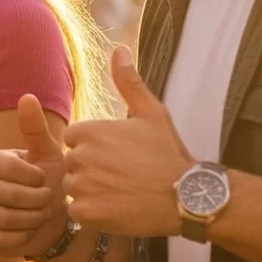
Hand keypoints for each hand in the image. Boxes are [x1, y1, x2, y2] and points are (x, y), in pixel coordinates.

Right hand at [0, 95, 71, 256]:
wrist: (54, 223)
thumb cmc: (51, 184)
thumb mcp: (49, 155)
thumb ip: (36, 128)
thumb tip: (27, 96)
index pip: (6, 167)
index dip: (32, 179)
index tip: (45, 181)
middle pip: (3, 195)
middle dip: (35, 203)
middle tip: (47, 203)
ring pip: (0, 218)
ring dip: (30, 221)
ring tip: (39, 217)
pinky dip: (17, 239)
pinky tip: (27, 233)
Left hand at [64, 48, 191, 237]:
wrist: (188, 197)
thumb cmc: (169, 153)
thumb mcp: (151, 112)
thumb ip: (129, 82)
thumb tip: (118, 49)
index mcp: (89, 131)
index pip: (74, 139)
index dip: (95, 148)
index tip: (119, 155)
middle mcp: (80, 157)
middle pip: (73, 164)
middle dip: (92, 169)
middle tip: (125, 175)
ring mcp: (82, 185)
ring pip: (74, 188)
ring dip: (92, 191)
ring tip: (123, 191)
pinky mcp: (87, 212)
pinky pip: (78, 211)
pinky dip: (94, 212)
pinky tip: (118, 207)